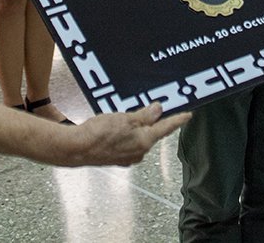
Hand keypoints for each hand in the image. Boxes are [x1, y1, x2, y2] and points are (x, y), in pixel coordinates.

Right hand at [60, 103, 189, 166]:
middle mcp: (139, 152)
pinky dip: (127, 132)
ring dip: (138, 126)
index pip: (166, 127)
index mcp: (145, 142)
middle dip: (154, 120)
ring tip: (130, 113)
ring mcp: (127, 156)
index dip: (178, 119)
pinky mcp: (115, 157)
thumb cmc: (99, 134)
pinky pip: (127, 141)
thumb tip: (158, 109)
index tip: (188, 115)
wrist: (75, 149)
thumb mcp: (125, 118)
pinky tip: (118, 125)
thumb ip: (144, 115)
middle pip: (152, 133)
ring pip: (139, 137)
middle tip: (155, 106)